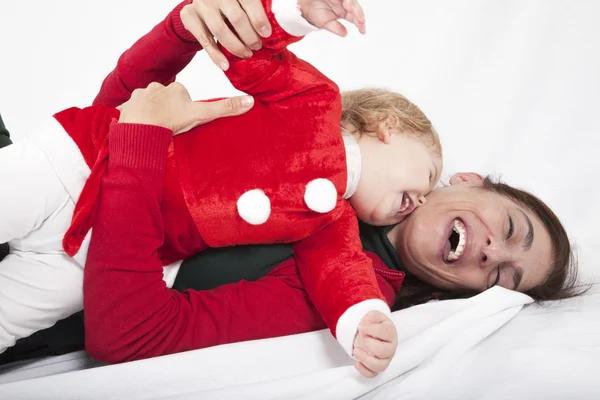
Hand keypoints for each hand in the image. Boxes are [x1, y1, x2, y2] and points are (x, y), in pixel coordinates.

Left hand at [118, 82, 253, 134]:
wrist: (141, 130)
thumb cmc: (171, 122)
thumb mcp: (201, 115)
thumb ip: (224, 108)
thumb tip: (250, 101)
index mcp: (175, 88)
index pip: (183, 96)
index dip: (185, 110)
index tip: (184, 121)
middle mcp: (156, 87)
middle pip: (166, 99)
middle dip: (168, 110)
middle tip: (170, 126)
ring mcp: (139, 96)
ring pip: (149, 103)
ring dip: (152, 113)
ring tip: (156, 128)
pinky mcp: (127, 106)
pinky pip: (133, 110)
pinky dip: (137, 118)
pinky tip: (141, 127)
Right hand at [181, 0, 271, 70]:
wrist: (200, 4)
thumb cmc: (228, 4)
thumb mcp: (241, 2)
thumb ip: (256, 9)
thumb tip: (282, 23)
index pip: (249, 1)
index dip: (259, 19)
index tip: (266, 34)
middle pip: (236, 18)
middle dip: (249, 36)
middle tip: (257, 46)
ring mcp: (201, 4)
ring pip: (220, 30)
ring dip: (235, 46)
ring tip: (246, 54)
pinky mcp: (189, 16)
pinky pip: (204, 40)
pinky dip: (216, 55)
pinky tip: (226, 65)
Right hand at [298, 0, 365, 36]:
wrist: (303, 5)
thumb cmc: (315, 13)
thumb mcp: (325, 23)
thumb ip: (335, 27)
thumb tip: (345, 34)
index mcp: (344, 12)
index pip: (355, 17)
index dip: (359, 24)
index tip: (362, 31)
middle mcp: (344, 3)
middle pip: (354, 7)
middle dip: (358, 13)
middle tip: (360, 20)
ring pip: (350, 0)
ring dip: (352, 4)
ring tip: (350, 8)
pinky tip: (346, 3)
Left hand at [352, 310, 396, 377]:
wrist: (368, 333)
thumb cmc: (373, 325)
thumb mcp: (373, 316)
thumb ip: (371, 317)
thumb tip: (365, 326)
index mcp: (391, 333)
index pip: (386, 332)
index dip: (371, 329)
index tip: (361, 327)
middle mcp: (390, 348)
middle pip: (383, 351)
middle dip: (368, 343)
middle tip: (361, 337)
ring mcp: (385, 359)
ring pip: (380, 366)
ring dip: (365, 359)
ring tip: (356, 350)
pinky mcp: (376, 367)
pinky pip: (372, 374)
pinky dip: (363, 370)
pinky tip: (356, 362)